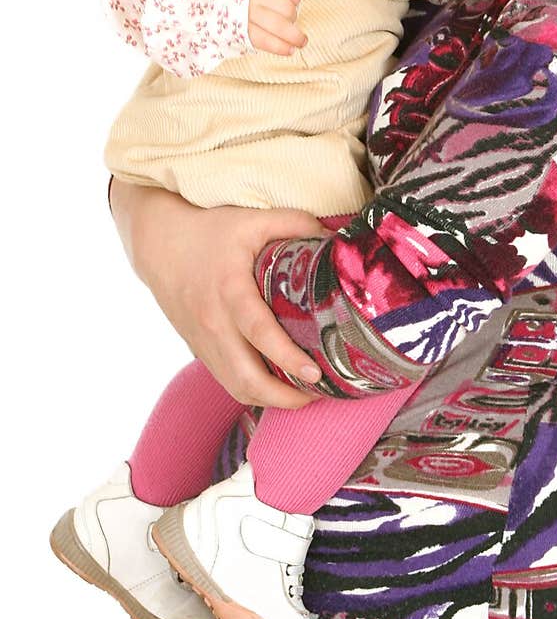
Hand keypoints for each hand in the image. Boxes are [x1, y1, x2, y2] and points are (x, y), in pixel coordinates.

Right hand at [109, 179, 329, 408]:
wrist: (159, 244)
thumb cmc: (209, 231)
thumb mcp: (253, 219)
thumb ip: (295, 224)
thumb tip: (335, 240)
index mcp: (230, 289)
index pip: (259, 332)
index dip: (287, 358)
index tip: (315, 373)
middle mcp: (213, 322)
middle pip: (245, 376)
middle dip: (283, 396)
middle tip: (318, 393)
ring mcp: (203, 340)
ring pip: (235, 386)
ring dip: (270, 399)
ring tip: (304, 396)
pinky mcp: (199, 348)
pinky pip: (227, 380)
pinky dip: (253, 390)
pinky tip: (277, 387)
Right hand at [248, 0, 321, 54]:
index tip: (293, 0)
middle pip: (287, 9)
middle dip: (293, 16)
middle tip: (290, 18)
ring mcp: (248, 14)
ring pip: (278, 26)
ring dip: (294, 37)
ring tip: (301, 41)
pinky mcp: (243, 32)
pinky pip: (265, 41)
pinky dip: (280, 47)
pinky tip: (290, 49)